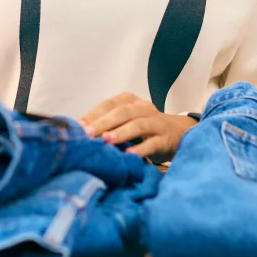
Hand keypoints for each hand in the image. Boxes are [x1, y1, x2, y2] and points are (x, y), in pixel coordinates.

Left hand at [80, 92, 196, 162]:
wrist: (177, 133)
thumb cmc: (143, 128)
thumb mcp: (126, 120)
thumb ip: (107, 123)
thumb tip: (79, 131)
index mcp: (131, 101)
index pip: (110, 104)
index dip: (94, 113)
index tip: (79, 126)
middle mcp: (144, 108)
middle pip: (123, 112)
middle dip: (104, 122)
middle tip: (89, 134)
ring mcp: (156, 123)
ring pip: (138, 125)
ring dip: (121, 132)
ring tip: (107, 141)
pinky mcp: (165, 139)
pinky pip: (152, 143)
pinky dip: (141, 149)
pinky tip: (130, 155)